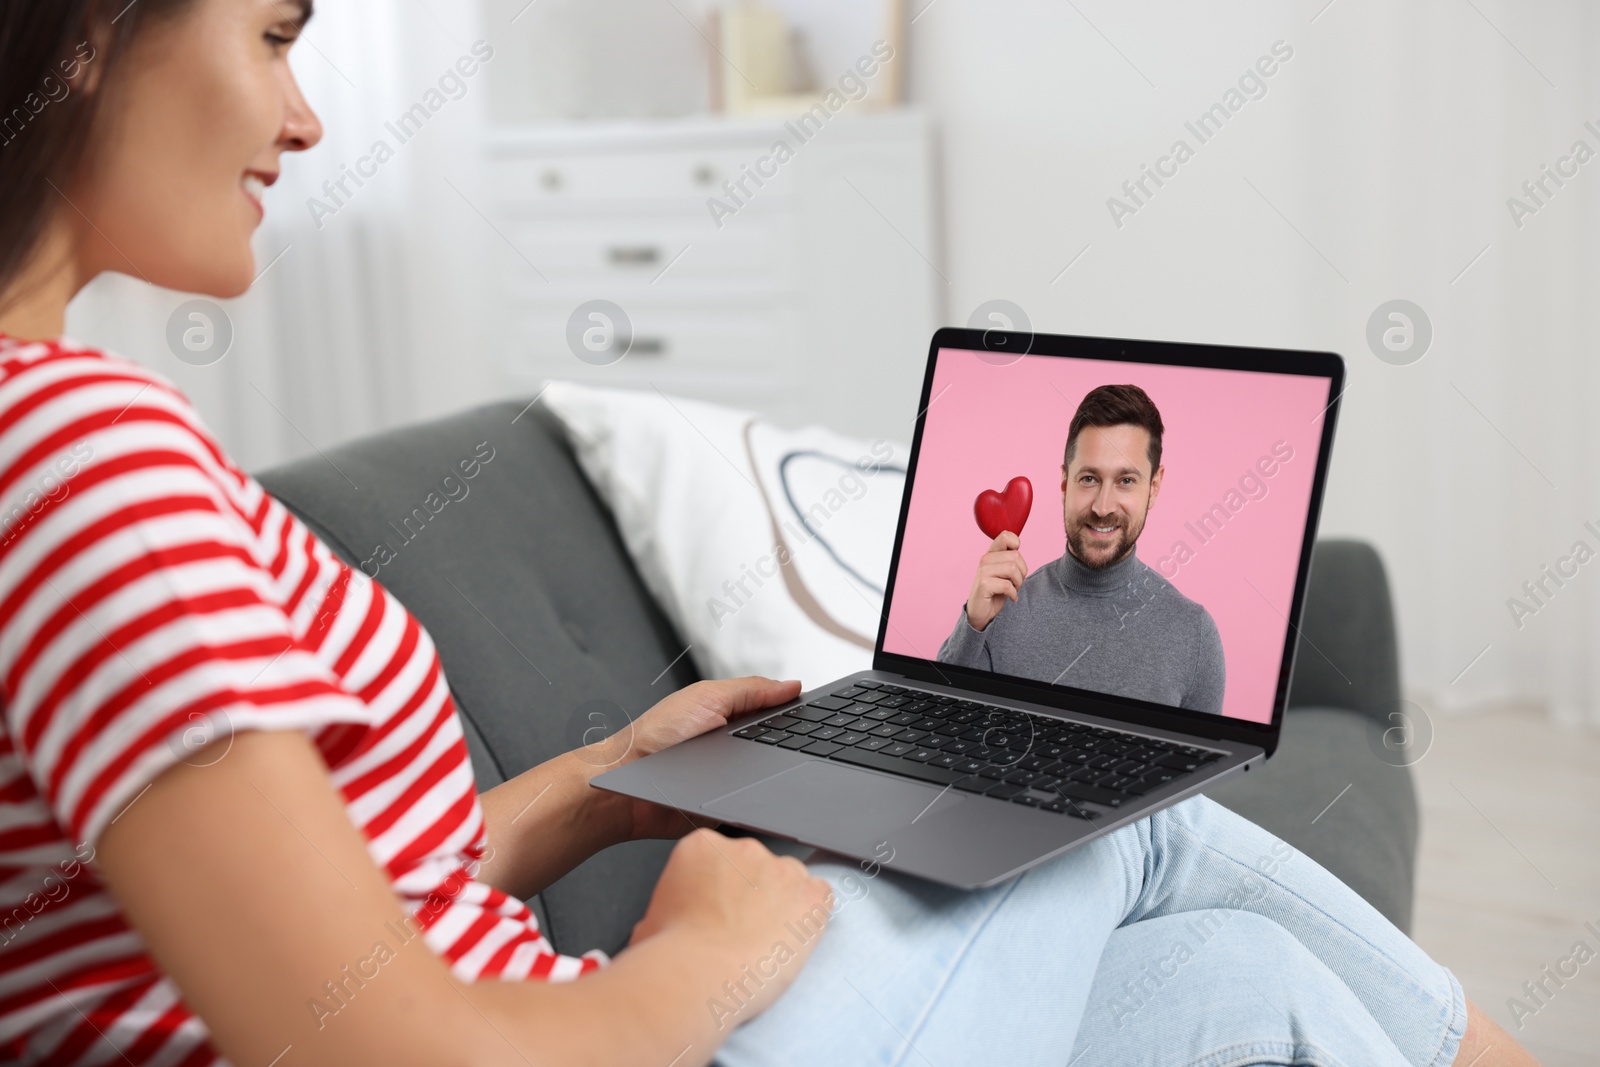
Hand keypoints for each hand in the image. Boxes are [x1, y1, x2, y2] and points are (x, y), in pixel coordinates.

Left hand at [586, 677, 801, 840]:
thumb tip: (792, 685)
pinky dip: (766, 799)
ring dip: (780, 774)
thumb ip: (751, 690)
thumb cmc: (656, 737)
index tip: (819, 718)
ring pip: (775, 777)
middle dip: (794, 747)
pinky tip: (767, 792)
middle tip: (810, 745)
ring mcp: (736, 780)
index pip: (777, 716)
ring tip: (779, 767)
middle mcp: (737, 749)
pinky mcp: (732, 808)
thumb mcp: (707, 698)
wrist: (629, 789)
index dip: (798, 716)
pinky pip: (759, 805)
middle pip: (782, 748)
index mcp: (732, 718)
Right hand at [629, 828, 833, 1022]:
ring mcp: (780, 869)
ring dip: (783, 904)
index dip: (724, 888)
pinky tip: (796, 937)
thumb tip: (661, 925)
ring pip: (790, 880)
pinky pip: (821, 896)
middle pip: (757, 866)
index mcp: (702, 847)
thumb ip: (670, 907)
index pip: (724, 859)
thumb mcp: (651, 920)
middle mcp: (743, 848)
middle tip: (741, 930)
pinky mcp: (809, 895)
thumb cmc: (671, 954)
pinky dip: (812, 916)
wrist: (698, 975)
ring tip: (766, 941)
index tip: (721, 911)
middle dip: (753, 895)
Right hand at [965, 531, 1027, 630]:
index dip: (1016, 544)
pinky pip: (1007, 585)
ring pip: (1012, 569)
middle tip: (1016, 582)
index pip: (1005, 535)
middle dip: (1022, 572)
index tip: (1016, 561)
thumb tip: (1018, 544)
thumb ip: (1009, 558)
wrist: (981, 612)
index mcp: (991, 553)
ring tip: (1013, 589)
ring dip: (1018, 583)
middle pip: (1016, 555)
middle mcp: (985, 559)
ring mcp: (983, 571)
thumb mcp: (1004, 572)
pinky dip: (1013, 594)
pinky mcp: (983, 584)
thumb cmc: (995, 591)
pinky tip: (1011, 597)